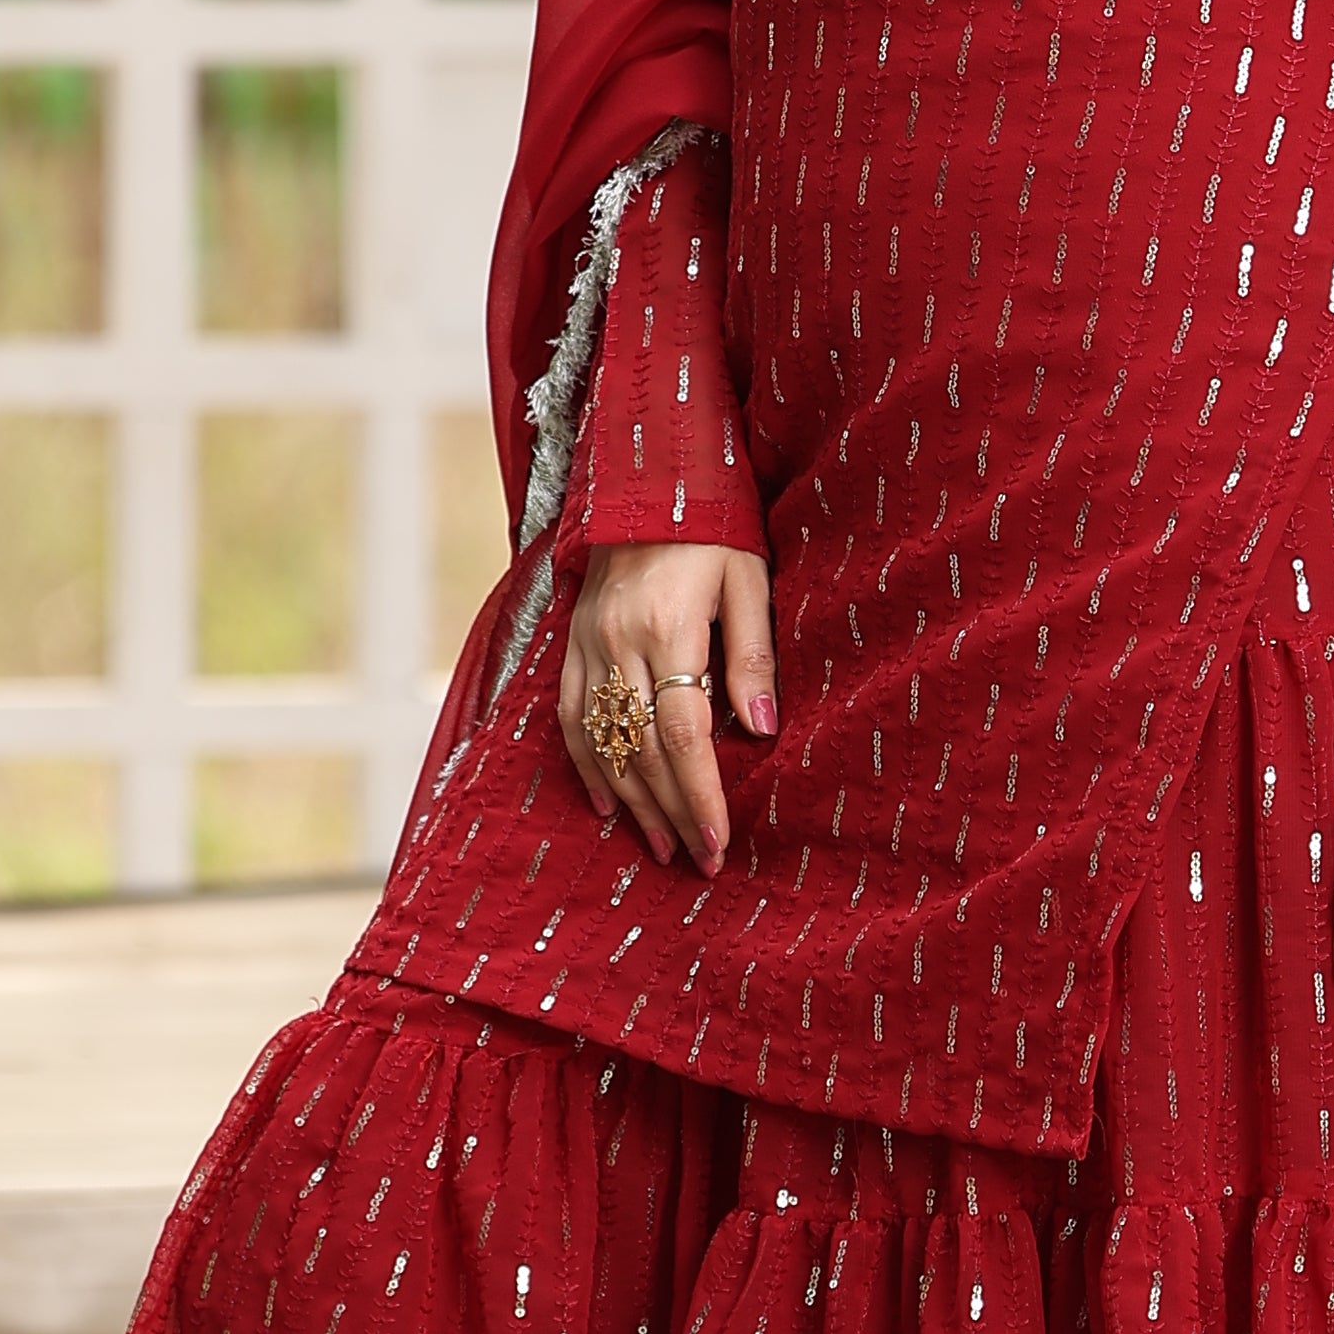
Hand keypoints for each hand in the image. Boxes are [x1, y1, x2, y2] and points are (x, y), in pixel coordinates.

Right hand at [562, 541, 776, 874]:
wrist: (645, 475)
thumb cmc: (713, 527)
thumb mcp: (749, 579)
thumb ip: (753, 654)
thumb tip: (761, 730)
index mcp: (668, 627)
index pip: (683, 733)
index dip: (701, 794)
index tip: (720, 841)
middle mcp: (618, 641)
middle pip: (643, 749)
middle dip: (672, 812)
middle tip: (700, 858)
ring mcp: (587, 643)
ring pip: (602, 743)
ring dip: (631, 802)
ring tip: (660, 845)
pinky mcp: (571, 642)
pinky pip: (571, 717)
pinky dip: (587, 765)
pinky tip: (607, 803)